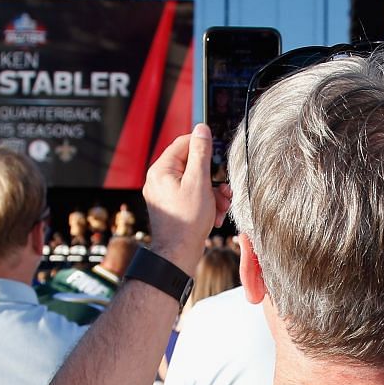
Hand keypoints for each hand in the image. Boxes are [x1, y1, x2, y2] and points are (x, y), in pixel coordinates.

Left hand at [143, 124, 227, 264]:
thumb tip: (201, 129)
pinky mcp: (172, 207)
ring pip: (194, 183)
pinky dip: (205, 203)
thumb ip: (200, 154)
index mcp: (161, 170)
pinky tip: (214, 216)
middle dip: (212, 178)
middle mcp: (159, 180)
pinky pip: (191, 196)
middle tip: (224, 190)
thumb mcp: (199, 183)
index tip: (218, 155)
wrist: (178, 255)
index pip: (183, 143)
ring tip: (221, 207)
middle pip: (191, 165)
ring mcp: (165, 194)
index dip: (203, 147)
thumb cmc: (186, 221)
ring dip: (212, 193)